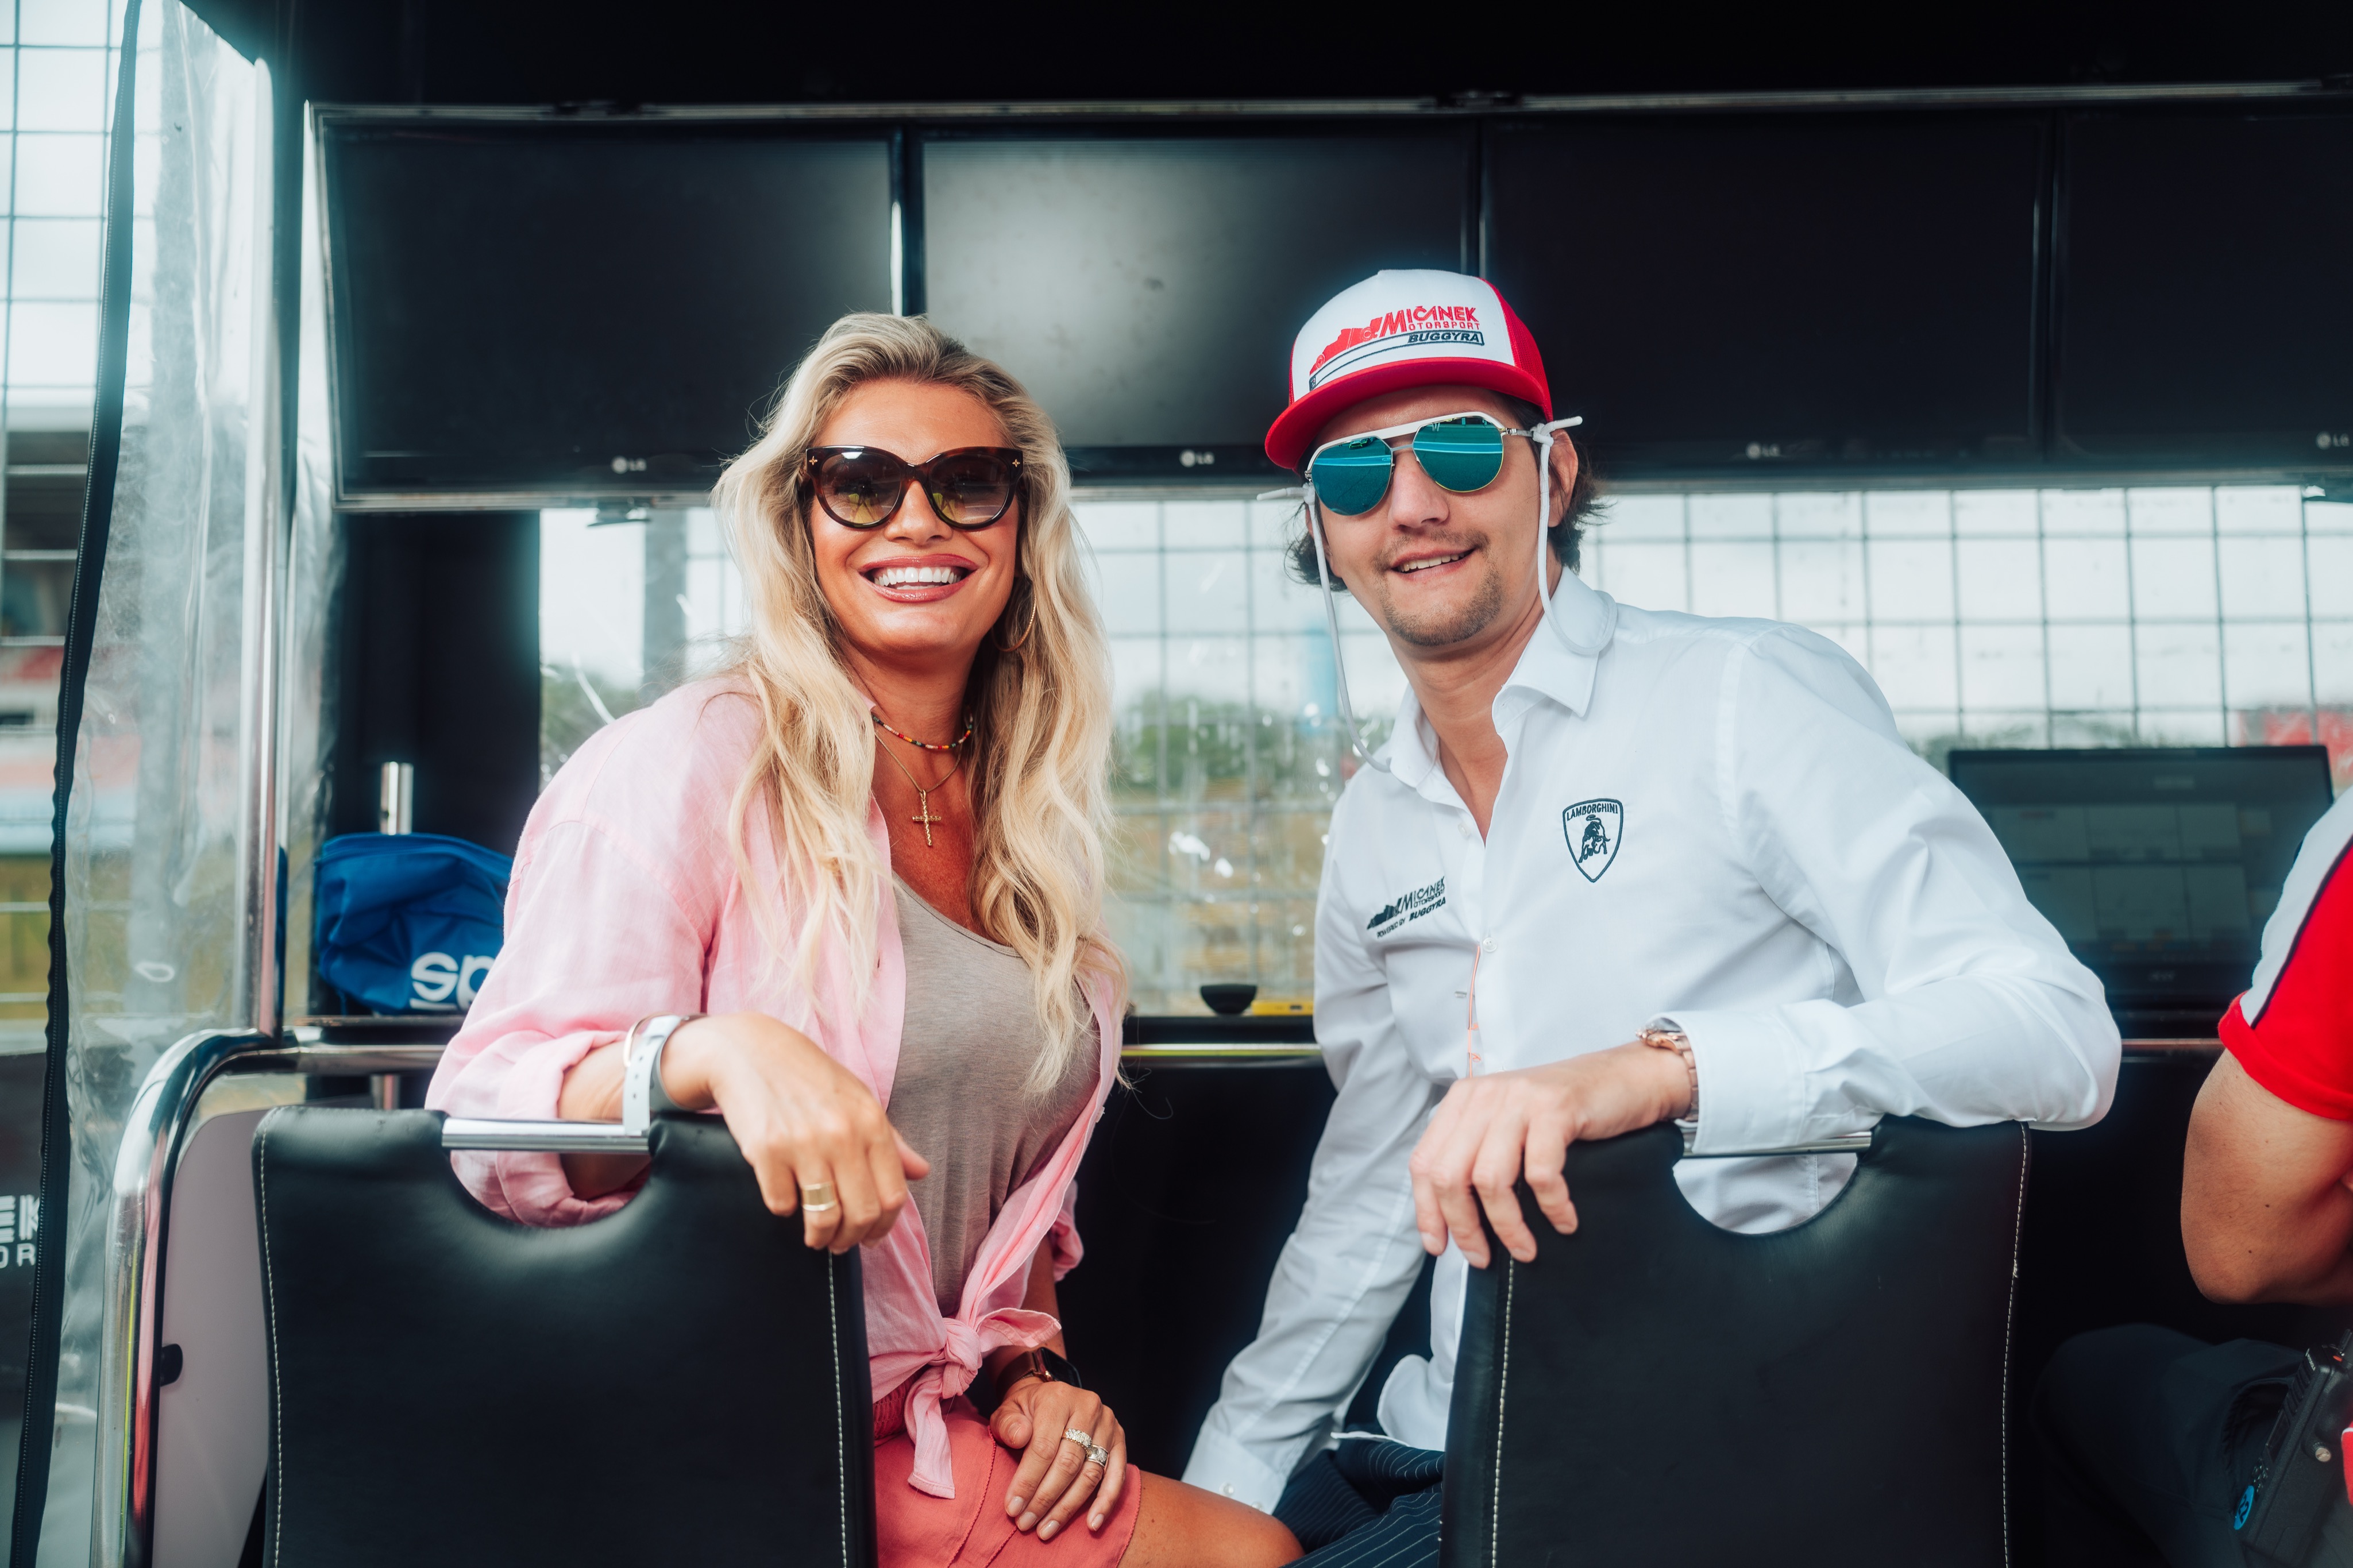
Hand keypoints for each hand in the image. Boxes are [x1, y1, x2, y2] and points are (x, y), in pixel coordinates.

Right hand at [657, 1012, 928, 1251]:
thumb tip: (922, 1172)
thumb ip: (891, 1141)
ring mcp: (803, 1143)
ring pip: (823, 1217)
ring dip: (819, 1236)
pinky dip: (783, 1209)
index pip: (892, 1195)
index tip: (871, 1236)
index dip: (884, 1226)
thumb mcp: (858, 1099)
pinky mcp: (766, 1151)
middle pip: (861, 1213)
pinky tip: (784, 1196)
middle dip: (851, 1239)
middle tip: (840, 1242)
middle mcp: (842, 1134)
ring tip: (815, 1235)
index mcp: (871, 1122)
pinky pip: (781, 1204)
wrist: (749, 1051)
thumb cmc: (809, 1077)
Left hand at [990, 1375, 1127, 1539]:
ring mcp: (1108, 1424)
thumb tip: (1019, 1437)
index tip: (1012, 1508)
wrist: (1050, 1397)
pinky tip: (1092, 1524)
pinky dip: (1106, 1502)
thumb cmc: (1026, 1411)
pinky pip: (1117, 1476)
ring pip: (1091, 1474)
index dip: (1028, 1481)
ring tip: (1046, 1530)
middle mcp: (1088, 1408)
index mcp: (1058, 1399)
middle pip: (1068, 1464)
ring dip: (1068, 1507)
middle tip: (1025, 1524)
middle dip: (1045, 1499)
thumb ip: (1008, 1423)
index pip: (1044, 1447)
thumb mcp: (1008, 1410)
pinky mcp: (1120, 1440)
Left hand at [1408, 1040, 1688, 1267]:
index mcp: (1463, 1100)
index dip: (1427, 1211)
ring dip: (1507, 1226)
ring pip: (1490, 1179)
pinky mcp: (1555, 1109)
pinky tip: (1565, 1222)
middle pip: (1450, 1175)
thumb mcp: (1507, 1126)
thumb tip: (1451, 1218)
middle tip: (1482, 1258)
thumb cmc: (1565, 1114)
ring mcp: (1519, 1100)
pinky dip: (1551, 1207)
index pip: (1424, 1162)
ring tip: (1526, 1251)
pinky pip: (1541, 1174)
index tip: (1439, 1246)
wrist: (1627, 1078)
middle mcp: (1484, 1096)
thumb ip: (1476, 1155)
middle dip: (1464, 1226)